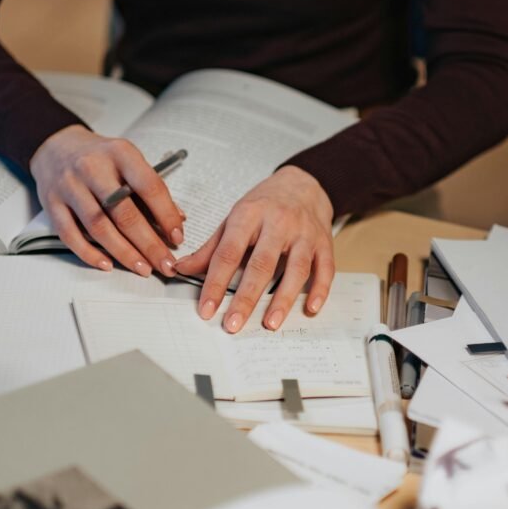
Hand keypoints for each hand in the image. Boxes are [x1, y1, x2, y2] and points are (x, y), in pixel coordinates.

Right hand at [29, 125, 184, 276]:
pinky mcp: (52, 203)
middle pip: (124, 213)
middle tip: (165, 263)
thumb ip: (150, 188)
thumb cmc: (100, 157)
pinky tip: (107, 265)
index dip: (166, 215)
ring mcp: (69, 186)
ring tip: (142, 268)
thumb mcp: (128, 160)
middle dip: (148, 244)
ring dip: (123, 252)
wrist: (56, 146)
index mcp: (120, 153)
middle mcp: (92, 168)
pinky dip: (89, 253)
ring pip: (98, 227)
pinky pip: (70, 234)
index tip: (177, 238)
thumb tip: (177, 220)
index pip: (149, 187)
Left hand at [174, 166, 334, 331]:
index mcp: (249, 215)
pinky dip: (320, 289)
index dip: (215, 283)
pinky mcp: (324, 243)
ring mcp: (304, 233)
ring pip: (296, 269)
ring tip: (269, 323)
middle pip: (262, 264)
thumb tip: (182, 269)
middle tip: (233, 324)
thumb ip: (211, 247)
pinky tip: (311, 308)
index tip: (207, 308)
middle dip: (246, 298)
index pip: (228, 253)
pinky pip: (325, 268)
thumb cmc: (266, 203)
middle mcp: (278, 223)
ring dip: (283, 298)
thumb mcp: (234, 218)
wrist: (303, 184)